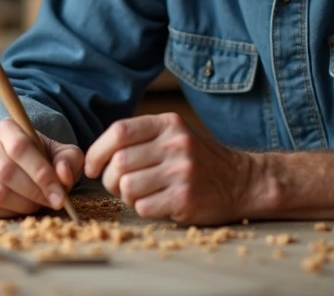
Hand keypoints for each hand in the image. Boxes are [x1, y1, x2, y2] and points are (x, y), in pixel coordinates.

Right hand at [0, 118, 83, 218]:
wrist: (15, 164)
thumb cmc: (40, 158)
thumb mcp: (60, 153)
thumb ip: (68, 160)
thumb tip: (63, 176)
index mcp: (6, 128)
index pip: (20, 148)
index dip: (42, 175)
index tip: (60, 196)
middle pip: (7, 173)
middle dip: (34, 193)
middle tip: (50, 202)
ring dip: (22, 205)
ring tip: (35, 203)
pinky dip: (6, 214)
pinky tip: (18, 208)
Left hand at [84, 113, 263, 224]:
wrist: (242, 181)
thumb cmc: (198, 160)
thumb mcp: (175, 135)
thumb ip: (141, 137)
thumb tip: (94, 156)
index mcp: (169, 123)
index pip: (119, 131)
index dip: (97, 151)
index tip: (91, 167)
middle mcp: (176, 143)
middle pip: (119, 162)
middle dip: (111, 179)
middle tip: (121, 186)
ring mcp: (182, 171)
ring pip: (128, 187)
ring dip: (127, 196)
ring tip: (143, 194)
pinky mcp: (186, 198)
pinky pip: (143, 207)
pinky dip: (143, 209)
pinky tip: (158, 204)